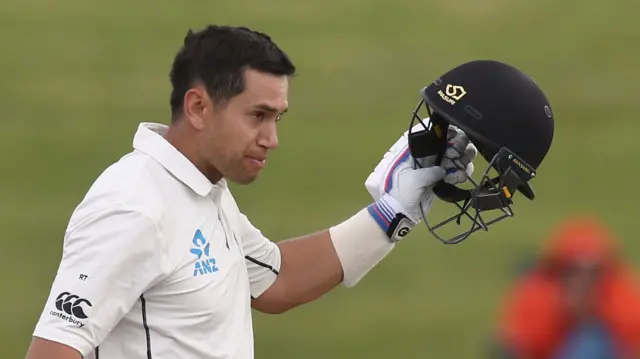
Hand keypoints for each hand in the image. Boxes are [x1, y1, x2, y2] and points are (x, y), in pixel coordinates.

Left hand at [364, 119, 476, 240]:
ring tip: (459, 169)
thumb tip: (443, 170)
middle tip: (456, 155)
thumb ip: (429, 172)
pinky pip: (459, 170)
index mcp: (417, 149)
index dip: (447, 131)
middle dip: (459, 146)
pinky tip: (460, 177)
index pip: (435, 133)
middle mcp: (430, 154)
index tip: (455, 136)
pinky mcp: (444, 177)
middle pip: (451, 141)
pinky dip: (463, 172)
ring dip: (464, 160)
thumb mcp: (412, 179)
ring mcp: (438, 165)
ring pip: (459, 155)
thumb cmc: (400, 192)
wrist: (401, 212)